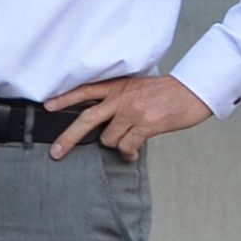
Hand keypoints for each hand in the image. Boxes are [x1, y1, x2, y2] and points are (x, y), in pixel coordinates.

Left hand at [48, 71, 210, 161]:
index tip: (47, 107)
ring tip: (128, 142)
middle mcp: (121, 98)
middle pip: (87, 119)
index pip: (85, 90)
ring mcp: (133, 112)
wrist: (193, 91)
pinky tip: (134, 152)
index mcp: (118, 86)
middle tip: (55, 152)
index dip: (65, 99)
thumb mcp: (138, 87)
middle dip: (69, 138)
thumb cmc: (167, 91)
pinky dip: (128, 153)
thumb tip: (105, 120)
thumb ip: (119, 98)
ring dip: (116, 145)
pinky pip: (127, 147)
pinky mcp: (146, 125)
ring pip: (108, 139)